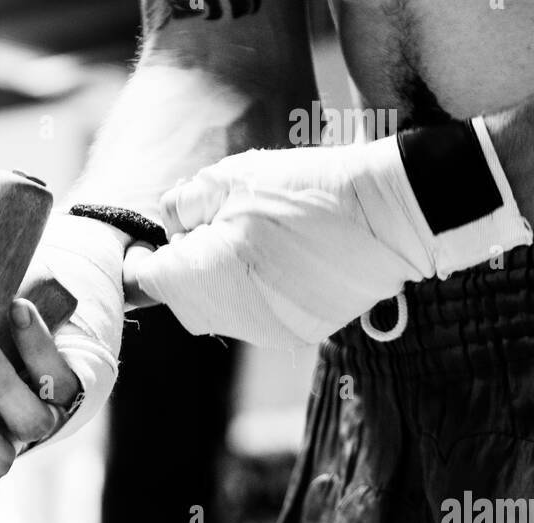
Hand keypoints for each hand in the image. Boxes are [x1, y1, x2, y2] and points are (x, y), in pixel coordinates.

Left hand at [126, 121, 530, 349]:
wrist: (387, 217)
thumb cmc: (308, 189)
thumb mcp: (238, 176)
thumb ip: (190, 201)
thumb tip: (166, 219)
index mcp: (207, 275)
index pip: (149, 279)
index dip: (146, 257)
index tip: (152, 242)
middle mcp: (231, 314)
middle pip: (182, 302)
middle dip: (182, 273)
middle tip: (205, 235)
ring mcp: (264, 330)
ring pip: (218, 314)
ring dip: (217, 286)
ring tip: (247, 246)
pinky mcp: (294, 335)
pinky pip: (255, 320)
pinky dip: (253, 297)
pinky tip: (277, 265)